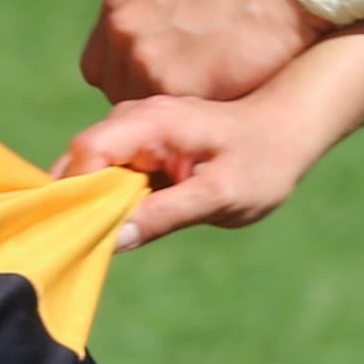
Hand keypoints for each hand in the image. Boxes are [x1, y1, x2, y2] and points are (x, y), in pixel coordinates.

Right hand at [57, 89, 334, 249]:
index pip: (87, 153)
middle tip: (88, 245)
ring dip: (90, 203)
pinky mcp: (139, 144)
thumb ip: (166, 215)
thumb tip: (112, 240)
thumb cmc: (262, 162)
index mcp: (151, 123)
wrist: (287, 131)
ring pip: (88, 168)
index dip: (76, 194)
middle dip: (76, 202)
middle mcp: (134, 118)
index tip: (83, 235)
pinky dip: (105, 199)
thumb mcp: (220, 197)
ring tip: (105, 237)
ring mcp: (134, 129)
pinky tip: (121, 223)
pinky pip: (106, 172)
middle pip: (78, 160)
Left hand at [81, 0, 321, 102]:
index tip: (158, 85)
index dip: (128, 80)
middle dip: (148, 99)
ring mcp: (141, 57)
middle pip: (117, 91)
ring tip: (209, 99)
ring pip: (140, 110)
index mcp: (120, 3)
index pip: (101, 65)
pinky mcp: (170, 85)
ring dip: (169, 113)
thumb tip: (149, 47)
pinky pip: (168, 120)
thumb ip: (154, 18)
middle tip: (190, 97)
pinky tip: (219, 103)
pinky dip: (190, 119)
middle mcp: (121, 28)